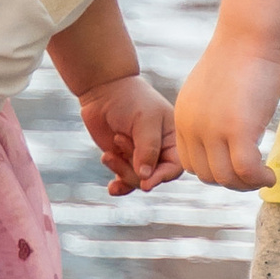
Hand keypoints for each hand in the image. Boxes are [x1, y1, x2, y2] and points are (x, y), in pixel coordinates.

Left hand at [78, 71, 183, 196]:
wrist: (104, 90)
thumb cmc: (130, 100)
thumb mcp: (144, 121)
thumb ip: (148, 149)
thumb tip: (146, 177)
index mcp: (173, 139)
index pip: (175, 167)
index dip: (163, 177)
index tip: (146, 182)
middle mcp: (160, 151)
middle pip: (153, 177)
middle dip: (134, 167)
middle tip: (119, 140)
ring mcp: (141, 157)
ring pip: (137, 180)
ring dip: (121, 170)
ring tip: (108, 151)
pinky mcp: (124, 160)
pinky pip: (125, 182)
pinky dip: (119, 186)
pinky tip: (112, 188)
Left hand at [176, 28, 279, 189]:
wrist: (250, 32)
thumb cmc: (241, 53)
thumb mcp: (215, 89)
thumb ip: (214, 112)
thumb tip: (230, 128)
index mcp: (183, 116)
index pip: (190, 162)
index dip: (214, 171)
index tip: (236, 167)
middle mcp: (192, 126)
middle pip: (205, 175)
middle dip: (231, 182)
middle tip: (254, 175)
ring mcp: (213, 130)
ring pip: (225, 178)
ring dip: (246, 185)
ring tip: (264, 177)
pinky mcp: (238, 130)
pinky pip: (246, 171)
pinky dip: (259, 179)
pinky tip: (271, 175)